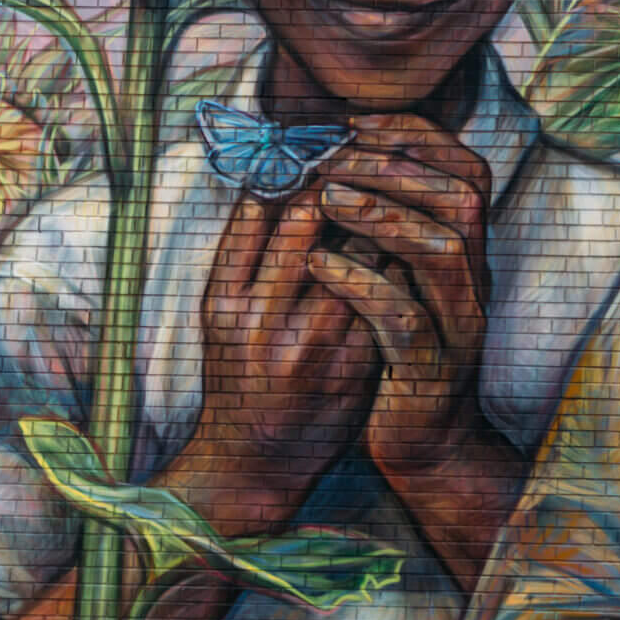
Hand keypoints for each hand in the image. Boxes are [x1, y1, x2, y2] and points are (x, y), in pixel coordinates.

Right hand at [192, 196, 379, 510]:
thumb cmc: (237, 374)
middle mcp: (266, 323)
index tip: (319, 156)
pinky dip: (396, 267)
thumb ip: (242, 249)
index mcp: (226, 301)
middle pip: (313, 225)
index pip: (264, 213)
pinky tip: (400, 252)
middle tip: (359, 166)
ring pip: (360, 256)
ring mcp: (315, 345)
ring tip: (384, 202)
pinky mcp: (356, 366)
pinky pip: (387, 297)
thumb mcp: (219, 313)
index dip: (298, 174)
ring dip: (375, 223)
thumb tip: (270, 180)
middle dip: (340, 187)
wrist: (256, 463)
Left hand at [305, 114, 492, 476]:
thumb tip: (339, 159)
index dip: (417, 135)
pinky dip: (360, 283)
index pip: (468, 170)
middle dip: (397, 167)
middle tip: (334, 159)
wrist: (424, 444)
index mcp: (469, 253)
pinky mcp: (431, 372)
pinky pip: (403, 319)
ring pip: (441, 252)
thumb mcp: (404, 279)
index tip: (356, 122)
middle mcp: (475, 281)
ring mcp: (459, 327)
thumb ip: (390, 228)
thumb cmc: (400, 352)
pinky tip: (318, 265)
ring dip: (382, 214)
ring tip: (326, 198)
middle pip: (463, 199)